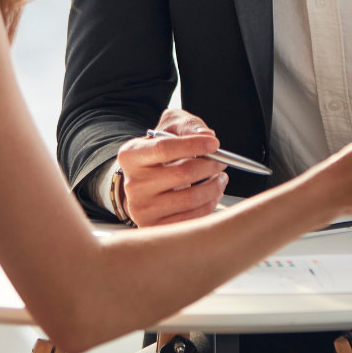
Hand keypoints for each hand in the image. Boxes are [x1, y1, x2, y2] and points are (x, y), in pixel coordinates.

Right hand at [113, 107, 227, 227]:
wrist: (145, 181)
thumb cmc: (159, 154)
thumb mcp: (169, 129)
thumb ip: (188, 126)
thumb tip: (207, 134)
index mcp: (131, 156)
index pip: (164, 148)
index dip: (193, 145)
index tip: (214, 144)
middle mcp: (132, 184)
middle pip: (181, 174)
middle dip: (210, 166)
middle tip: (220, 161)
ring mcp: (142, 208)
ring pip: (190, 198)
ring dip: (214, 186)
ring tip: (219, 178)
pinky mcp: (154, 226)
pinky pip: (191, 219)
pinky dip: (209, 205)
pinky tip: (212, 194)